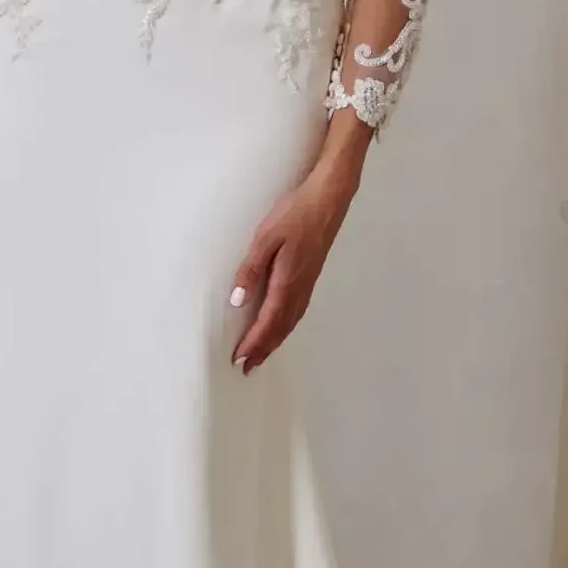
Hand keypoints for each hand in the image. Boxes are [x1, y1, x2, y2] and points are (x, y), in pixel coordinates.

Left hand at [229, 170, 354, 373]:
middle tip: (247, 368)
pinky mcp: (311, 275)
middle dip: (264, 349)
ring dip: (275, 341)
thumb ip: (251, 269)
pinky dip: (286, 326)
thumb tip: (238, 300)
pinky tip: (281, 326)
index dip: (254, 342)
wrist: (328, 199)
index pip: (267, 321)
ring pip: (291, 321)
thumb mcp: (265, 238)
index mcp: (287, 282)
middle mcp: (300, 288)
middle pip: (280, 328)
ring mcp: (308, 283)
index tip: (239, 359)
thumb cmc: (295, 214)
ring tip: (261, 355)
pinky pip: (297, 311)